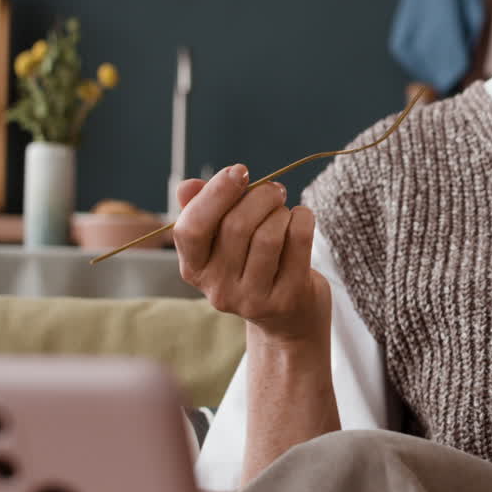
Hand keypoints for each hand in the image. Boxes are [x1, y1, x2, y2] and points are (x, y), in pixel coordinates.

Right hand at [173, 165, 330, 340]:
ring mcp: (252, 299)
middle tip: (275, 190)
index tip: (240, 171)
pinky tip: (302, 219)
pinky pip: (297, 242)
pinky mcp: (286, 299)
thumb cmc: (254, 266)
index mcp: (194, 269)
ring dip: (281, 211)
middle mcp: (218, 289)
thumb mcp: (223, 242)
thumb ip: (204, 210)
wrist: (289, 320)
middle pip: (236, 226)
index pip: (190, 229)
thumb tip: (187, 186)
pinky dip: (303, 219)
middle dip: (260, 196)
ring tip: (285, 212)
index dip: (215, 194)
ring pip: (268, 234)